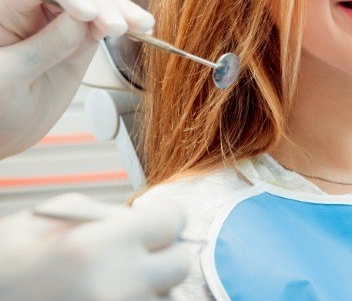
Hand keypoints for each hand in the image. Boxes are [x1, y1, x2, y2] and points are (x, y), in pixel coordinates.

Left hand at [0, 0, 153, 157]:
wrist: (0, 136)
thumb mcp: (9, 78)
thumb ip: (44, 47)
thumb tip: (80, 22)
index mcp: (3, 9)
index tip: (87, 13)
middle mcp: (31, 10)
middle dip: (100, 4)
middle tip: (118, 26)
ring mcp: (56, 24)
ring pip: (94, 3)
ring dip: (119, 11)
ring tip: (141, 25)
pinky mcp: (77, 40)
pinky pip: (102, 24)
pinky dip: (124, 25)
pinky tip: (141, 28)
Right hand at [0, 193, 189, 300]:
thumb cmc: (11, 256)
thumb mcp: (60, 214)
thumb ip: (114, 214)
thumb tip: (150, 220)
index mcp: (100, 246)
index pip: (173, 222)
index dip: (164, 217)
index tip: (154, 221)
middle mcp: (115, 286)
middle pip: (178, 265)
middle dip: (163, 254)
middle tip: (138, 252)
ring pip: (165, 298)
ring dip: (150, 287)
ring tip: (115, 280)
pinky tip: (109, 295)